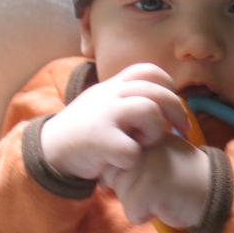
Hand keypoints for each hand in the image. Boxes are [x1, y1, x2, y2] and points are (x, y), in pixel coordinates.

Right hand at [40, 64, 188, 179]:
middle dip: (176, 111)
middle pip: (157, 92)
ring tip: (143, 143)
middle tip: (183, 130)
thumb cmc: (85, 130)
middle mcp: (109, 95)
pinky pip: (133, 149)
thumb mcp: (102, 103)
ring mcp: (104, 116)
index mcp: (112, 86)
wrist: (51, 150)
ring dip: (155, 132)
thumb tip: (163, 94)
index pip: (148, 71)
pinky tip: (123, 161)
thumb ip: (127, 96)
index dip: (167, 85)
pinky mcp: (100, 140)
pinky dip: (134, 159)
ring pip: (150, 113)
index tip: (171, 103)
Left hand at [103, 136, 210, 229]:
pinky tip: (162, 206)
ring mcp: (148, 164)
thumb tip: (102, 173)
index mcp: (147, 134)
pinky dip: (143, 216)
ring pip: (120, 193)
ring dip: (136, 202)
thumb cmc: (185, 178)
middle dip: (128, 189)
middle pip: (112, 176)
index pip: (114, 157)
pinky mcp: (151, 187)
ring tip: (160, 195)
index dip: (126, 174)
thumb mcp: (160, 155)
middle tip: (157, 187)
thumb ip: (135, 156)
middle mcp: (145, 145)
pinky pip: (131, 210)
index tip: (150, 176)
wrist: (215, 192)